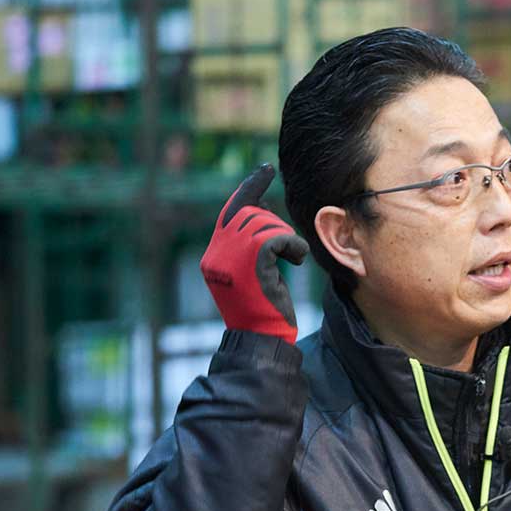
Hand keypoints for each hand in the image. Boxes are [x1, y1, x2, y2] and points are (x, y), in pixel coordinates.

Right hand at [199, 164, 309, 343]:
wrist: (263, 340)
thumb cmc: (265, 312)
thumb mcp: (252, 274)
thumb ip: (250, 244)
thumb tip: (261, 206)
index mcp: (213, 257)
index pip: (230, 212)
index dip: (249, 189)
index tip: (265, 170)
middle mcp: (217, 253)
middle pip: (250, 215)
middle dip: (274, 223)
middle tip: (288, 246)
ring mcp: (231, 258)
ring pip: (265, 223)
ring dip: (285, 237)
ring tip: (291, 259)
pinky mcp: (253, 263)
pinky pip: (278, 237)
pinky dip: (293, 246)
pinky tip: (297, 263)